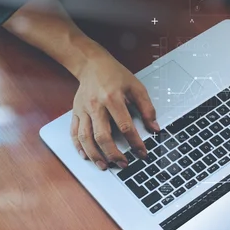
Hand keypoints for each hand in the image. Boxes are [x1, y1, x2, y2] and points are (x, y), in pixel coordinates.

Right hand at [70, 47, 159, 169]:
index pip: (125, 126)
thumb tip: (155, 128)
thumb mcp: (136, 87)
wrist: (91, 63)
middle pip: (103, 136)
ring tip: (105, 166)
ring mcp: (83, 110)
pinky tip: (86, 156)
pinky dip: (79, 147)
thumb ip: (147, 108)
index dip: (135, 142)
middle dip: (114, 154)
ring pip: (86, 138)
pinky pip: (74, 132)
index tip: (142, 153)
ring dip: (95, 155)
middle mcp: (96, 106)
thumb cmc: (115, 75)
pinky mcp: (75, 112)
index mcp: (113, 98)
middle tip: (123, 164)